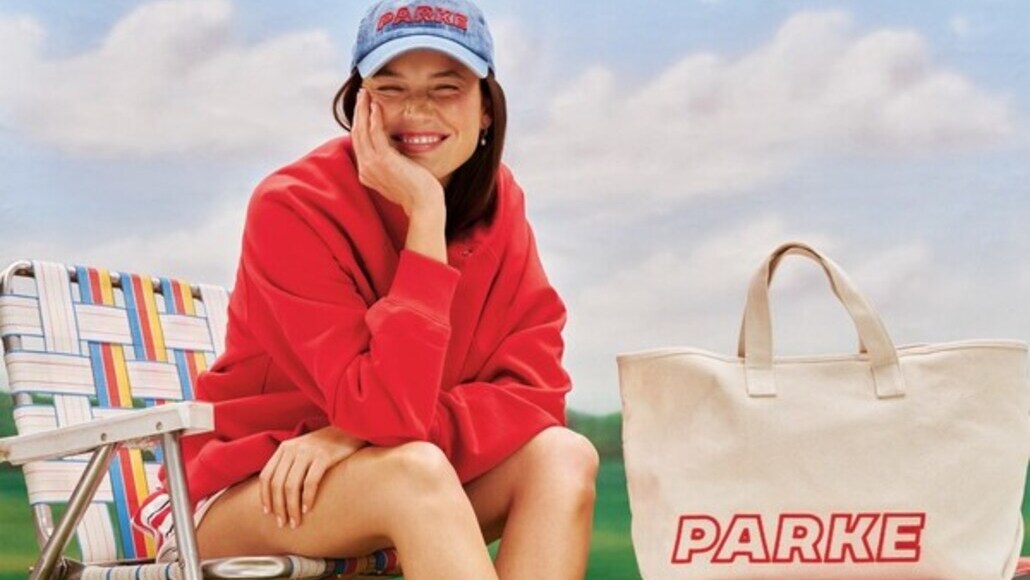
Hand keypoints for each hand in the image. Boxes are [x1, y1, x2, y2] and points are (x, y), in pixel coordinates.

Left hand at [258, 426, 365, 528]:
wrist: (351, 429)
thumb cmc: (327, 445)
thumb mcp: (304, 450)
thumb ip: (291, 464)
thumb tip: (278, 493)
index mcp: (285, 448)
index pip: (266, 476)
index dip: (265, 496)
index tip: (268, 513)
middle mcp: (293, 448)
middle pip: (278, 484)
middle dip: (279, 507)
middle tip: (282, 523)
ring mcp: (308, 451)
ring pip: (291, 486)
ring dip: (291, 508)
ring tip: (295, 522)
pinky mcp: (324, 456)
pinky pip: (310, 482)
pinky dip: (307, 498)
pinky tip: (308, 509)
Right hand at [351, 88, 444, 216]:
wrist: (424, 204)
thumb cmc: (416, 192)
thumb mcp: (397, 175)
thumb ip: (389, 163)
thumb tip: (392, 151)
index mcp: (366, 172)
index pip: (358, 142)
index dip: (359, 123)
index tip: (363, 107)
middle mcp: (365, 168)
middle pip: (356, 133)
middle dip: (358, 112)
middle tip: (361, 94)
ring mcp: (372, 164)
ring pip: (362, 130)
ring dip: (363, 109)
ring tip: (365, 93)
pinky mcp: (383, 160)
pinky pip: (375, 133)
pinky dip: (373, 118)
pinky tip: (376, 106)